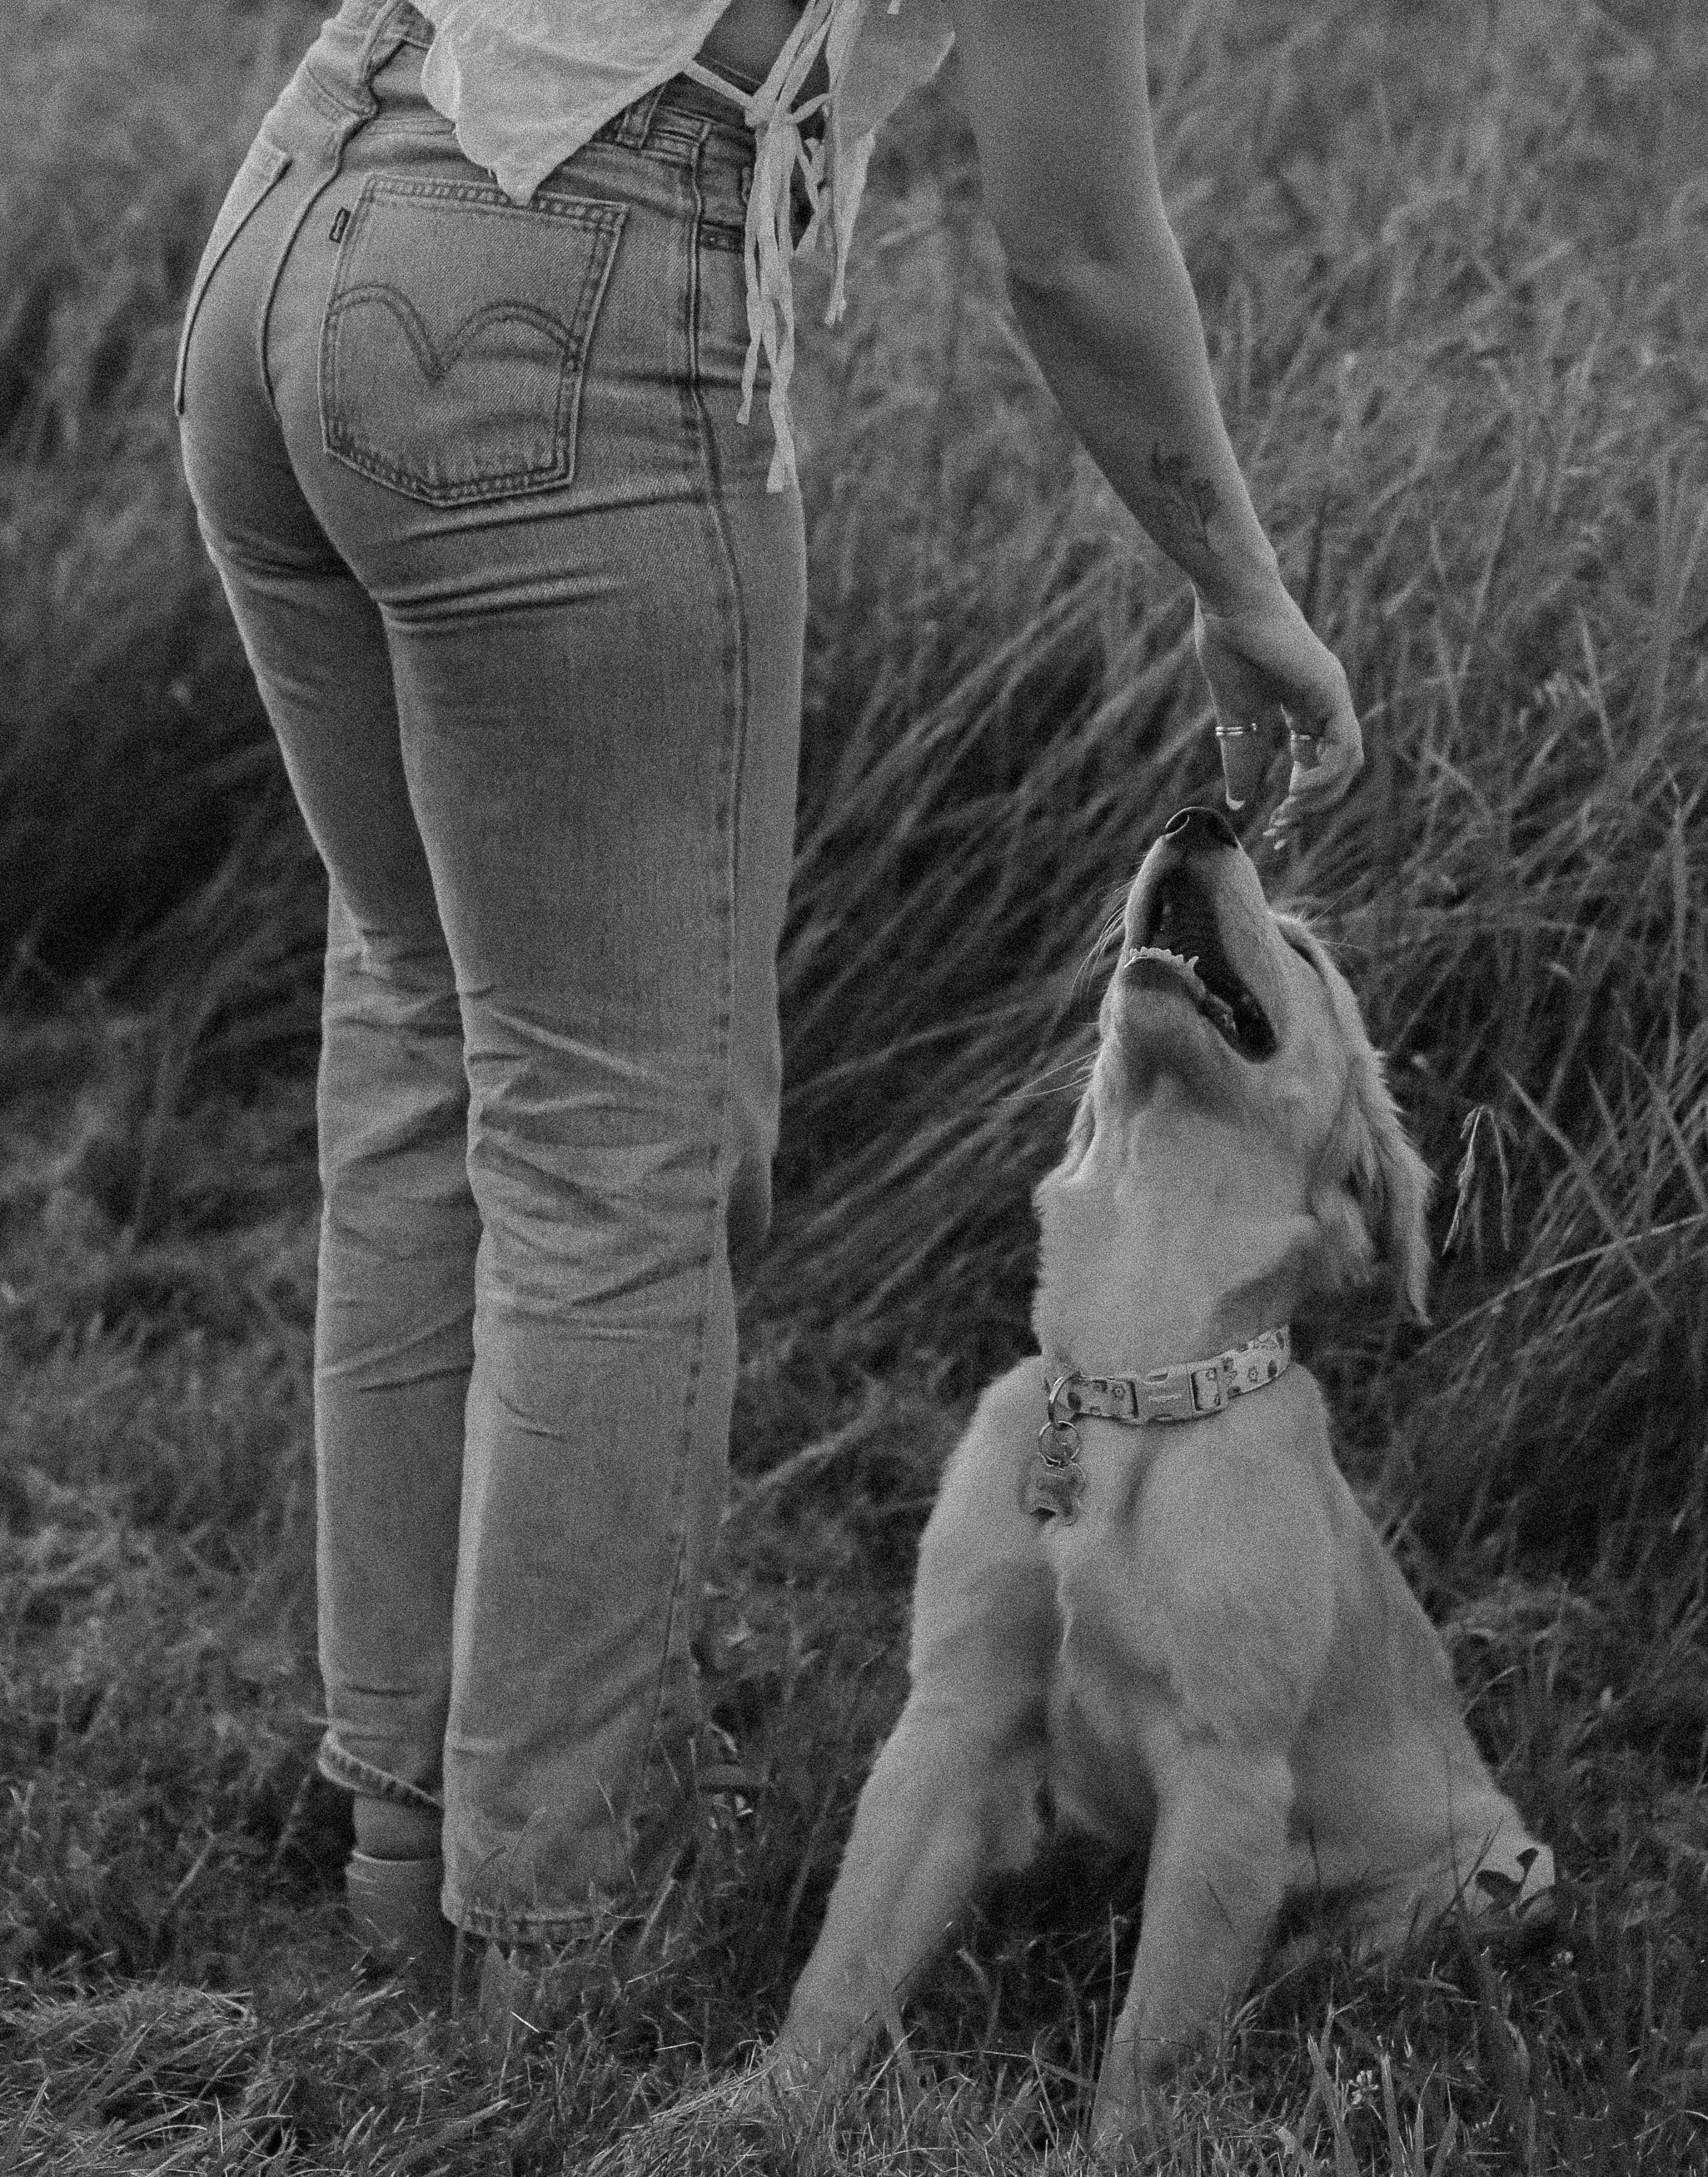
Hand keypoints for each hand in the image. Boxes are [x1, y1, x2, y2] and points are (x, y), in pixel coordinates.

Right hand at [1193, 585, 1361, 844]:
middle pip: (1336, 768)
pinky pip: (1343, 746)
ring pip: (1347, 763)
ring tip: (1287, 814)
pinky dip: (1324, 777)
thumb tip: (1239, 801)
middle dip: (1312, 806)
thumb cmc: (1228, 644)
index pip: (1314, 762)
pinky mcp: (1330, 690)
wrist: (1229, 600)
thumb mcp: (1234, 715)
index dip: (1299, 799)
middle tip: (1280, 830)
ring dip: (1320, 798)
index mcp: (1303, 705)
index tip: (1274, 829)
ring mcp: (1332, 695)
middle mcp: (1325, 702)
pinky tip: (1296, 793)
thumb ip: (1241, 755)